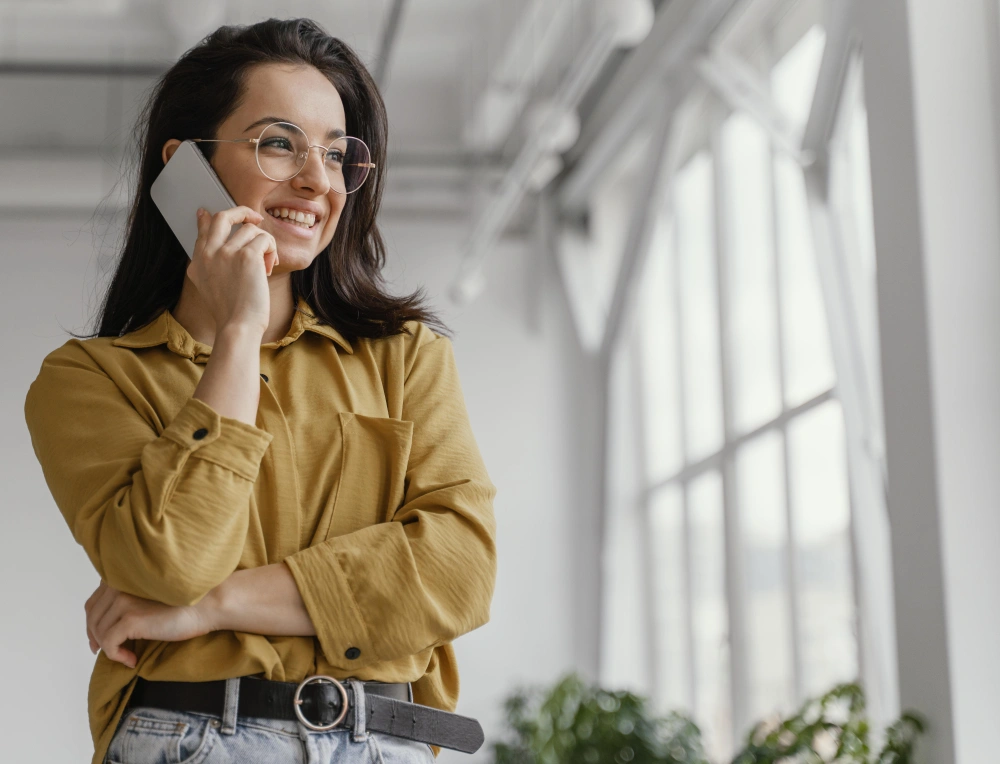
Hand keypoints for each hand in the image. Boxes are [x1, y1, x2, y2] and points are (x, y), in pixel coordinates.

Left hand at [85, 579, 215, 667]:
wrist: (208, 604)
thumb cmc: (185, 602)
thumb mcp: (150, 596)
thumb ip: (129, 599)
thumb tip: (106, 624)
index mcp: (123, 578)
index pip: (93, 603)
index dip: (92, 623)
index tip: (98, 640)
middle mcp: (119, 586)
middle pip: (92, 617)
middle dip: (95, 637)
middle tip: (105, 653)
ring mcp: (124, 601)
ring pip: (99, 632)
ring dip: (109, 649)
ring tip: (128, 656)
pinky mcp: (130, 619)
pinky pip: (109, 643)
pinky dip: (116, 656)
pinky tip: (132, 659)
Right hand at [188, 205, 278, 333]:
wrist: (238, 326)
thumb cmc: (230, 312)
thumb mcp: (208, 286)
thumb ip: (208, 264)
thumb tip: (214, 248)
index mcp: (198, 262)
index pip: (203, 230)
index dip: (207, 218)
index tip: (206, 213)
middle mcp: (209, 253)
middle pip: (223, 217)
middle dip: (242, 212)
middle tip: (255, 218)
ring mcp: (226, 252)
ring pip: (251, 230)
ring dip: (264, 244)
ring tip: (266, 264)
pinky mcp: (246, 255)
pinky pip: (264, 239)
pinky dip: (271, 251)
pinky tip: (269, 267)